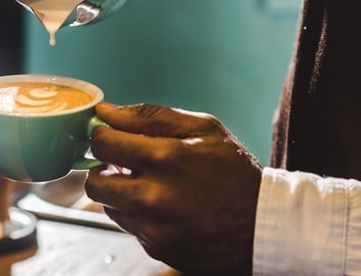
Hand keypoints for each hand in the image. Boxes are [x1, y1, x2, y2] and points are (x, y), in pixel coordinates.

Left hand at [85, 103, 261, 274]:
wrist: (265, 228)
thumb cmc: (234, 171)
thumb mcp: (203, 129)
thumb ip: (150, 116)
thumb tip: (106, 111)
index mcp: (167, 158)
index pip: (104, 143)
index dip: (102, 136)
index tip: (109, 137)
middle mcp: (155, 197)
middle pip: (95, 182)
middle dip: (102, 169)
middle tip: (120, 163)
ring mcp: (154, 228)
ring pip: (109, 206)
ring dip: (119, 192)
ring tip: (147, 183)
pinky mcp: (157, 248)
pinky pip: (129, 227)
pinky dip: (138, 214)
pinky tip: (163, 206)